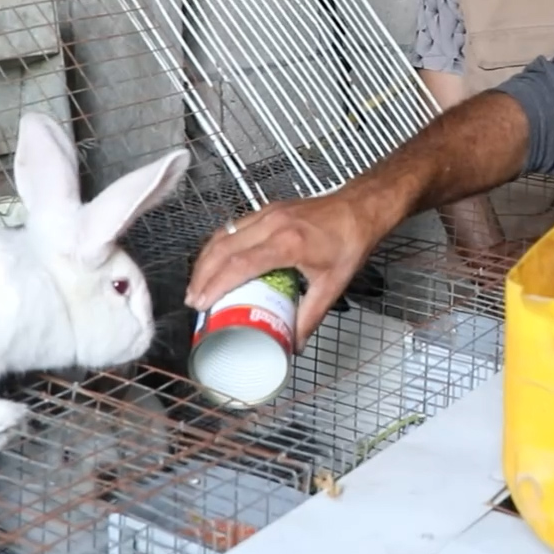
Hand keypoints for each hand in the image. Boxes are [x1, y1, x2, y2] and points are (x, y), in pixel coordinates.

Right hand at [185, 194, 379, 349]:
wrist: (360, 209)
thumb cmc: (349, 241)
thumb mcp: (332, 285)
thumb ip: (310, 317)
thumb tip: (293, 344)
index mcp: (288, 243)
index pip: (240, 264)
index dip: (215, 285)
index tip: (201, 303)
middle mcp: (273, 224)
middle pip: (222, 248)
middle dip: (202, 275)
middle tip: (194, 300)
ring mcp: (268, 214)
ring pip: (224, 235)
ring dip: (206, 259)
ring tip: (198, 285)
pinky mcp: (268, 210)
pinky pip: (233, 227)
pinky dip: (218, 246)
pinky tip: (215, 261)